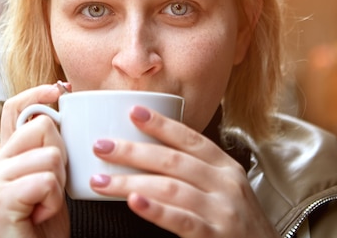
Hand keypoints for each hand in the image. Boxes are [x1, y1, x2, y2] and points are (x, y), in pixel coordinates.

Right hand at [0, 84, 69, 237]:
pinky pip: (46, 180)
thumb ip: (48, 148)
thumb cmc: (43, 221)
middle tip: (52, 185)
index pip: (14, 108)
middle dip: (61, 155)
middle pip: (42, 126)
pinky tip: (41, 213)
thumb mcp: (50, 177)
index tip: (59, 89)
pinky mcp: (2, 199)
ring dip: (59, 183)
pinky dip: (53, 201)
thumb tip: (59, 114)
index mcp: (8, 154)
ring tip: (46, 201)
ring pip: (51, 155)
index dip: (37, 94)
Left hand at [89, 106, 279, 236]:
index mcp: (225, 167)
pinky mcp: (214, 236)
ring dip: (130, 182)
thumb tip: (150, 155)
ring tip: (100, 181)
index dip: (161, 124)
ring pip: (170, 188)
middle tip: (101, 146)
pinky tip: (133, 203)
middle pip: (173, 160)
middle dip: (133, 151)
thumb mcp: (224, 189)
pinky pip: (181, 219)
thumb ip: (196, 172)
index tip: (133, 112)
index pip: (190, 139)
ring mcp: (221, 210)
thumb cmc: (237, 223)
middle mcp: (225, 183)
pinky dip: (155, 210)